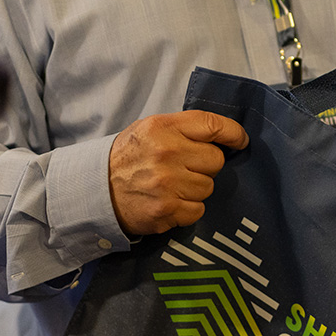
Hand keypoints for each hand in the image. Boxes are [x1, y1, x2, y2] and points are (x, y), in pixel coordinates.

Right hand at [109, 111, 249, 236]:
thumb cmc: (127, 158)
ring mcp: (167, 183)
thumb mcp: (148, 130)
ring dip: (196, 189)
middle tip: (186, 169)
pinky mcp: (166, 210)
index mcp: (162, 127)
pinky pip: (198, 210)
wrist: (95, 191)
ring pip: (208, 188)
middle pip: (215, 161)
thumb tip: (220, 137)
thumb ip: (181, 129)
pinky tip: (170, 202)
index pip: (211, 125)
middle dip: (206, 166)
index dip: (233, 133)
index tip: (240, 141)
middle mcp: (166, 153)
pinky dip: (188, 210)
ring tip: (173, 187)